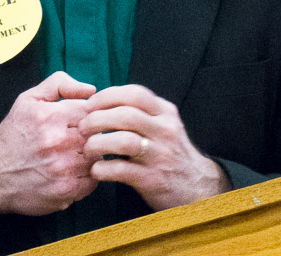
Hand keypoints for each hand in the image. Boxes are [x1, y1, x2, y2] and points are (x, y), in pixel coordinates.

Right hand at [0, 71, 98, 215]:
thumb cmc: (14, 134)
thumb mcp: (29, 99)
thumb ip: (59, 84)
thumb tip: (90, 90)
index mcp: (51, 116)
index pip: (90, 110)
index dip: (87, 114)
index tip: (78, 120)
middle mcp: (58, 142)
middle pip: (96, 133)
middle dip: (89, 135)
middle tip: (76, 138)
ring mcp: (63, 169)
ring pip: (96, 157)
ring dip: (88, 155)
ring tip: (72, 154)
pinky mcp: (66, 191)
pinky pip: (92, 180)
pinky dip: (86, 175)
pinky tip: (71, 170)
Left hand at [79, 84, 230, 210]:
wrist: (198, 188)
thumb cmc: (169, 151)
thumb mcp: (163, 124)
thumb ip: (140, 110)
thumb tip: (102, 99)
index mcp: (165, 112)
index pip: (134, 93)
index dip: (107, 96)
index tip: (89, 103)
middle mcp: (165, 130)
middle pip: (125, 115)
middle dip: (97, 118)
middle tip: (82, 126)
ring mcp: (160, 155)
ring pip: (123, 141)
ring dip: (98, 143)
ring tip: (87, 147)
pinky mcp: (154, 180)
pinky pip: (122, 170)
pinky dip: (103, 168)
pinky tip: (96, 169)